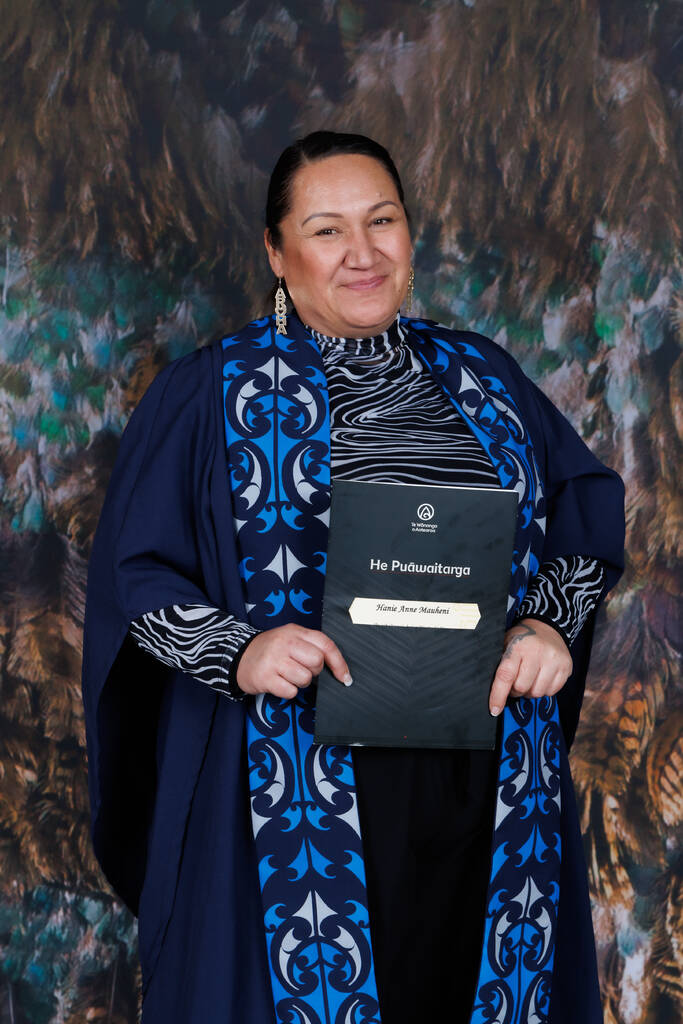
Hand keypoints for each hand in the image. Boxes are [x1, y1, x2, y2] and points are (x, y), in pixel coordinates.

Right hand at [236, 624, 351, 699]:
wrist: (238, 656)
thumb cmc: (270, 650)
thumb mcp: (290, 638)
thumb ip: (311, 646)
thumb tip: (337, 667)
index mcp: (295, 631)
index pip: (326, 645)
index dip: (339, 663)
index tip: (345, 677)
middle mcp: (285, 642)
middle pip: (317, 662)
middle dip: (314, 672)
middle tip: (302, 670)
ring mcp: (274, 659)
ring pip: (305, 679)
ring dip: (300, 683)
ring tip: (287, 676)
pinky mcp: (265, 677)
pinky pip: (290, 691)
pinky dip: (287, 691)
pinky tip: (278, 682)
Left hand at [488, 618, 571, 716]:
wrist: (547, 627)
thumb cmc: (522, 639)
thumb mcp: (506, 644)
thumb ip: (500, 664)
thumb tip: (492, 692)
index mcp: (518, 647)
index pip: (506, 675)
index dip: (498, 695)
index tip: (494, 709)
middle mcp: (538, 653)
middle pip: (522, 687)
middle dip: (515, 691)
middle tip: (514, 684)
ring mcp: (554, 660)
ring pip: (538, 693)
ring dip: (530, 692)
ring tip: (529, 680)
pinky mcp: (566, 667)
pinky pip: (552, 692)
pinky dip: (544, 690)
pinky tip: (541, 678)